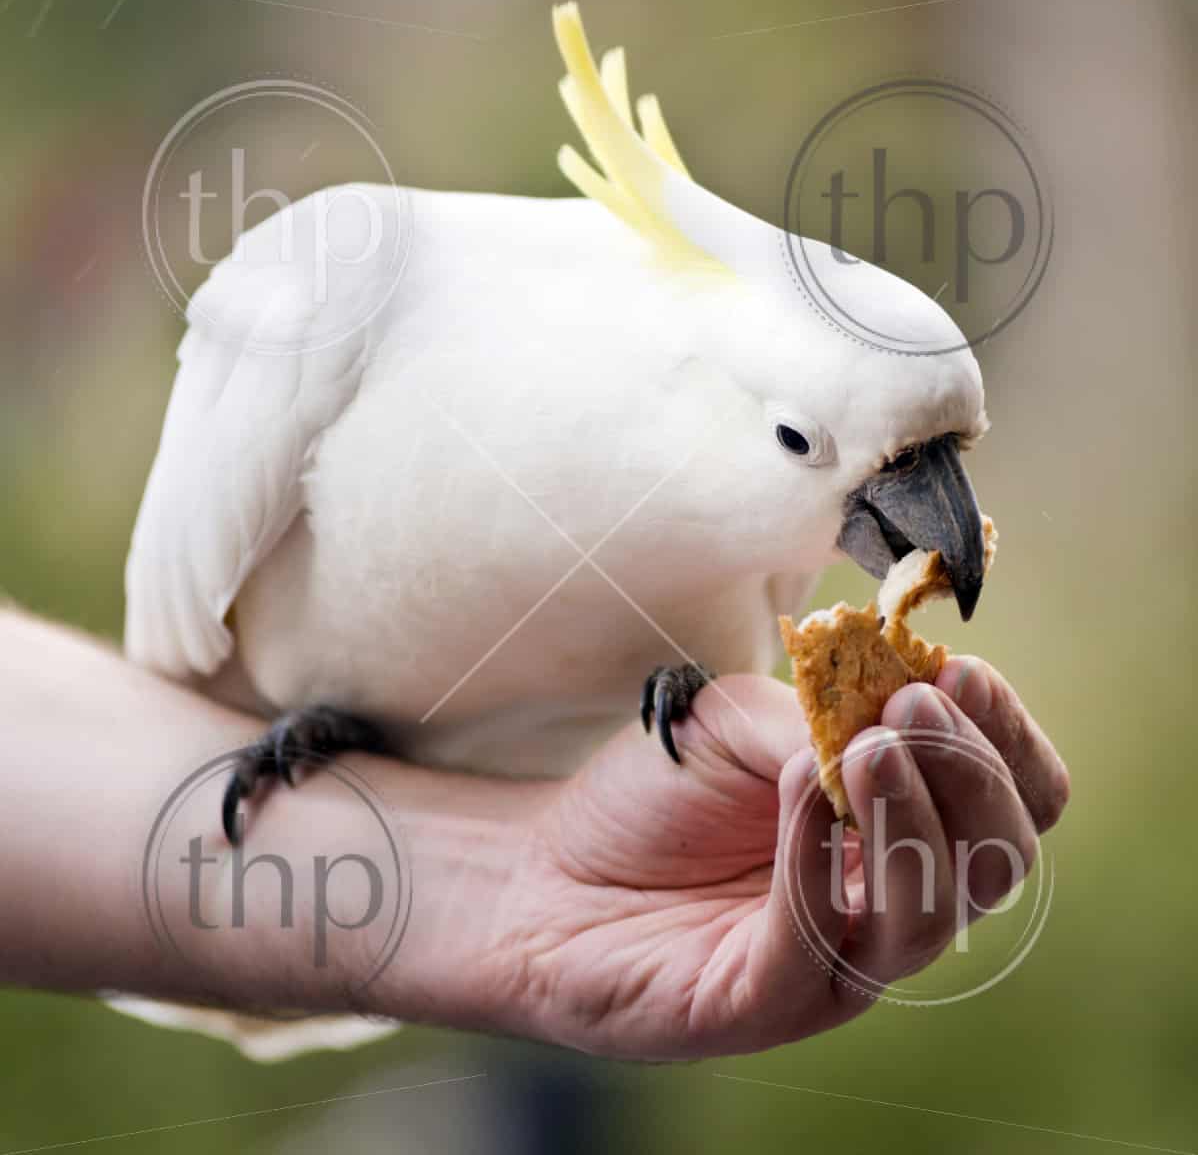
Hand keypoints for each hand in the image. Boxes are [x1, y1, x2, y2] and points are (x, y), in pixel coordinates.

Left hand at [493, 658, 1068, 1058]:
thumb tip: (897, 702)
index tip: (961, 671)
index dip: (1004, 738)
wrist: (547, 871)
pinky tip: (800, 786)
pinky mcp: (765, 1002)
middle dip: (967, 774)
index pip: (1012, 799)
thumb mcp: (742, 721)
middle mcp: (887, 905)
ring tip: (865, 746)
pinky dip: (815, 857)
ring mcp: (833, 965)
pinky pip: (814, 941)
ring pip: (927, 916)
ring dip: (906, 816)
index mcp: (902, 832)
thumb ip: (822, 715)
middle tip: (912, 706)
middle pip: (997, 861)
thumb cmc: (656, 795)